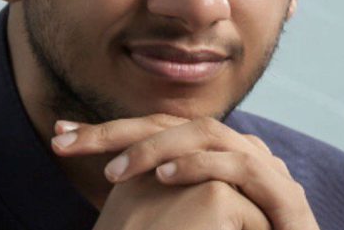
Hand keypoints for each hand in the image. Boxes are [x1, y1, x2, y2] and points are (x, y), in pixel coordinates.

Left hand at [52, 114, 318, 229]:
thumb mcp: (186, 223)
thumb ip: (158, 205)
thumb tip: (109, 190)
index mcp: (211, 157)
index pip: (154, 131)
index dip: (106, 132)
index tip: (59, 136)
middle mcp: (235, 152)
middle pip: (171, 124)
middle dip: (116, 131)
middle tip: (65, 140)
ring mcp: (263, 168)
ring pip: (204, 134)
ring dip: (155, 147)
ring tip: (113, 171)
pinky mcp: (284, 194)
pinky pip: (238, 166)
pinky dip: (198, 165)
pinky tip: (164, 176)